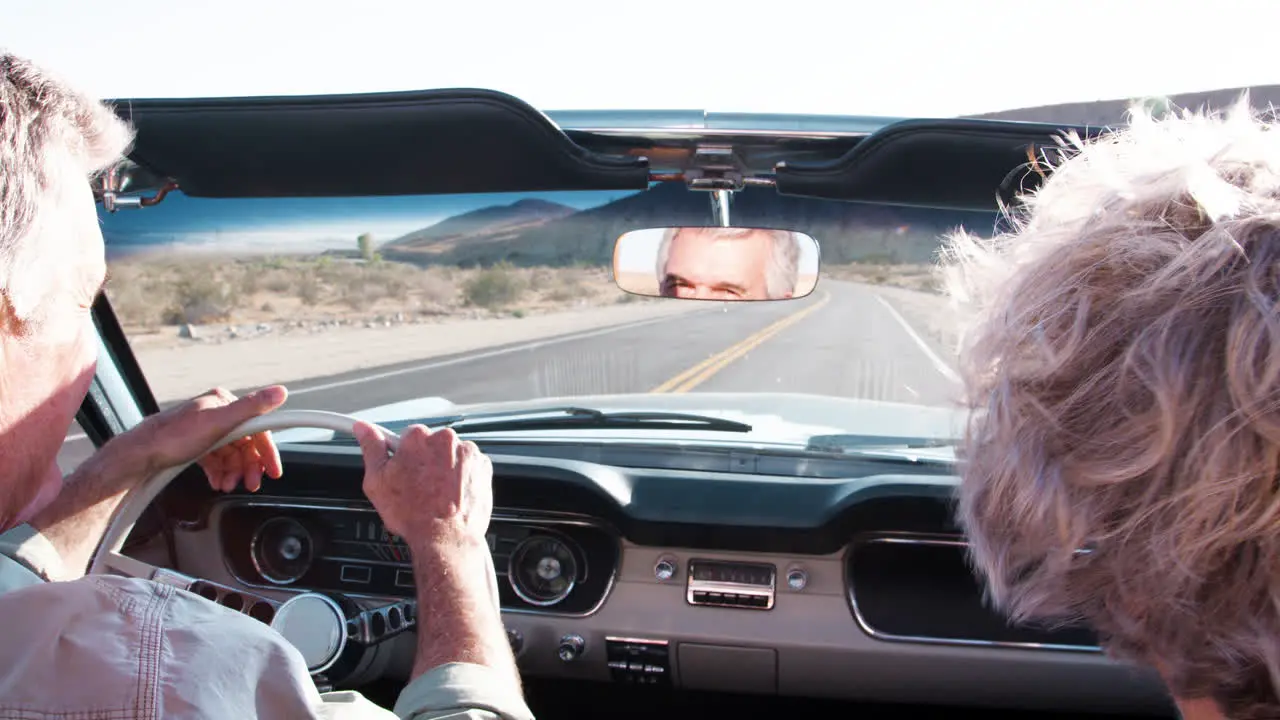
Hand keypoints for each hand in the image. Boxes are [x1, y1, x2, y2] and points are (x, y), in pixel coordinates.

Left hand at [126, 386, 287, 492]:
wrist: (139, 455)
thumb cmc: (173, 438)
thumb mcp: (218, 422)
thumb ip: (251, 407)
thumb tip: (280, 392)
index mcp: (223, 404)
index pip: (257, 428)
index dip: (266, 451)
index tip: (273, 470)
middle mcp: (215, 414)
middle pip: (244, 444)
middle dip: (248, 467)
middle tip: (251, 484)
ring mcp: (204, 431)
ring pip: (230, 455)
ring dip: (233, 472)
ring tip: (228, 484)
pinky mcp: (194, 445)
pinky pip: (216, 460)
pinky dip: (220, 472)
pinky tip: (218, 481)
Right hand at [352, 421, 492, 549]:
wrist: (446, 539)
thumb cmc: (413, 515)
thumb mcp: (377, 482)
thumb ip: (371, 449)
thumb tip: (363, 429)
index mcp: (418, 438)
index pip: (408, 436)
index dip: (405, 456)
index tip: (405, 468)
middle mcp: (446, 440)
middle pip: (432, 445)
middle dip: (426, 461)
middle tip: (419, 486)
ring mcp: (468, 453)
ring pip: (452, 455)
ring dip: (445, 468)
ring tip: (437, 494)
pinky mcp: (484, 467)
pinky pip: (469, 467)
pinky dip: (462, 477)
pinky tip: (452, 494)